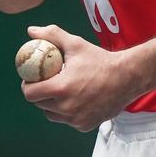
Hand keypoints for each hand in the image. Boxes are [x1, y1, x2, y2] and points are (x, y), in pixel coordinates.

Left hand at [20, 25, 139, 132]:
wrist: (127, 77)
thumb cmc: (100, 60)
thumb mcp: (76, 44)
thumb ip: (52, 35)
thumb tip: (31, 31)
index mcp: (61, 88)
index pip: (30, 93)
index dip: (28, 86)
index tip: (33, 80)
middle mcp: (66, 107)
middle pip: (40, 104)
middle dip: (40, 95)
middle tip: (47, 84)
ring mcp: (75, 119)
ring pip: (52, 115)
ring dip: (52, 106)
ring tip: (61, 93)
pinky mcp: (84, 125)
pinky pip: (68, 121)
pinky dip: (68, 113)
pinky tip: (75, 101)